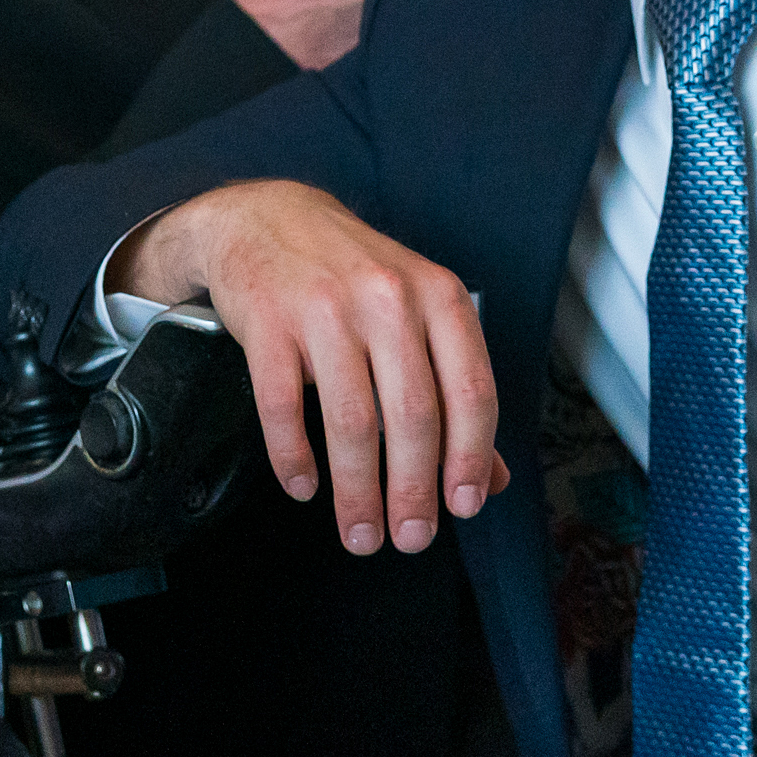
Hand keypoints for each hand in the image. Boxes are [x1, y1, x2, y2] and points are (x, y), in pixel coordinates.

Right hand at [107, 179, 507, 555]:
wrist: (265, 218)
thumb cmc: (353, 276)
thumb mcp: (418, 315)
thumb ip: (455, 392)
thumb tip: (490, 480)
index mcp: (437, 296)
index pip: (470, 391)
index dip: (471, 459)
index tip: (461, 508)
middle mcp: (387, 298)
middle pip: (412, 415)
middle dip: (413, 491)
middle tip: (409, 539)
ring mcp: (324, 308)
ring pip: (350, 420)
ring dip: (357, 491)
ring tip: (361, 534)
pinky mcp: (267, 322)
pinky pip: (282, 406)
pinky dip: (293, 457)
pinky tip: (303, 486)